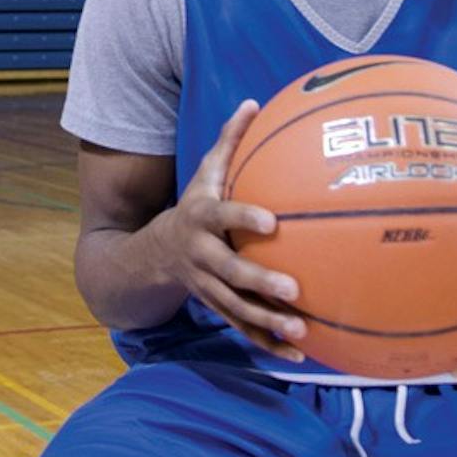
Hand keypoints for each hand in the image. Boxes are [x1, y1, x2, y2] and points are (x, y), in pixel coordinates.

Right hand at [152, 99, 306, 361]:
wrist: (154, 253)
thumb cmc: (195, 204)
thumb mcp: (205, 172)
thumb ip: (229, 140)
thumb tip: (254, 101)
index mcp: (200, 218)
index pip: (222, 215)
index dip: (244, 217)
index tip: (273, 221)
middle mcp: (201, 255)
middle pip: (230, 271)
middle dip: (259, 282)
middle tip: (294, 288)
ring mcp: (208, 287)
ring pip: (236, 308)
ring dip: (268, 321)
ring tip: (302, 330)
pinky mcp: (218, 309)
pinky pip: (244, 330)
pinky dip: (270, 344)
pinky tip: (301, 355)